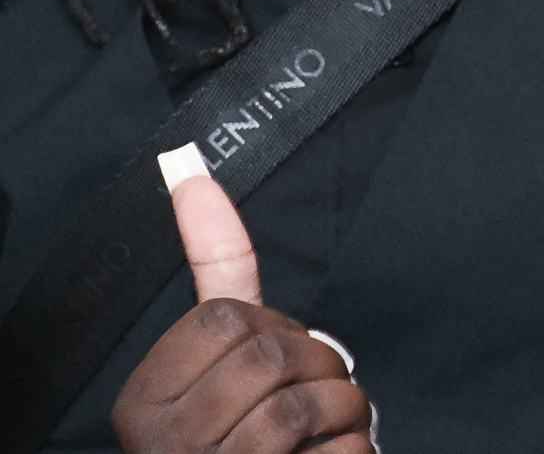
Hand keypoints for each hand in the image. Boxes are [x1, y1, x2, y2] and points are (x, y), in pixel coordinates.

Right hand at [112, 161, 374, 453]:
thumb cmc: (244, 415)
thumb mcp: (219, 345)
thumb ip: (213, 259)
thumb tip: (188, 162)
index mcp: (144, 401)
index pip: (225, 316)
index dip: (268, 325)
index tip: (264, 359)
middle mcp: (165, 446)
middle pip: (268, 353)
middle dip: (314, 361)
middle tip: (309, 389)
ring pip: (303, 403)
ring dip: (342, 405)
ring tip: (326, 425)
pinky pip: (338, 452)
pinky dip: (355, 446)